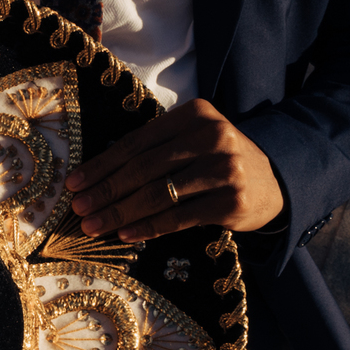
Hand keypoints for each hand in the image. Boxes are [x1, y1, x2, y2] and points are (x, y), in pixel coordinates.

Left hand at [65, 99, 285, 241]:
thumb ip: (154, 149)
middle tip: (78, 208)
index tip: (74, 183)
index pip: (137, 142)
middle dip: (105, 191)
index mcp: (195, 114)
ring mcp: (224, 169)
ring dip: (119, 213)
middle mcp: (211, 136)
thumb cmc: (218, 160)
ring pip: (158, 194)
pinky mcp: (231, 202)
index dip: (101, 165)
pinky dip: (148, 228)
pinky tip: (126, 235)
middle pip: (143, 169)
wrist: (275, 182)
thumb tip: (95, 177)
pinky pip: (178, 217)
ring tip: (93, 226)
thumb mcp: (192, 141)